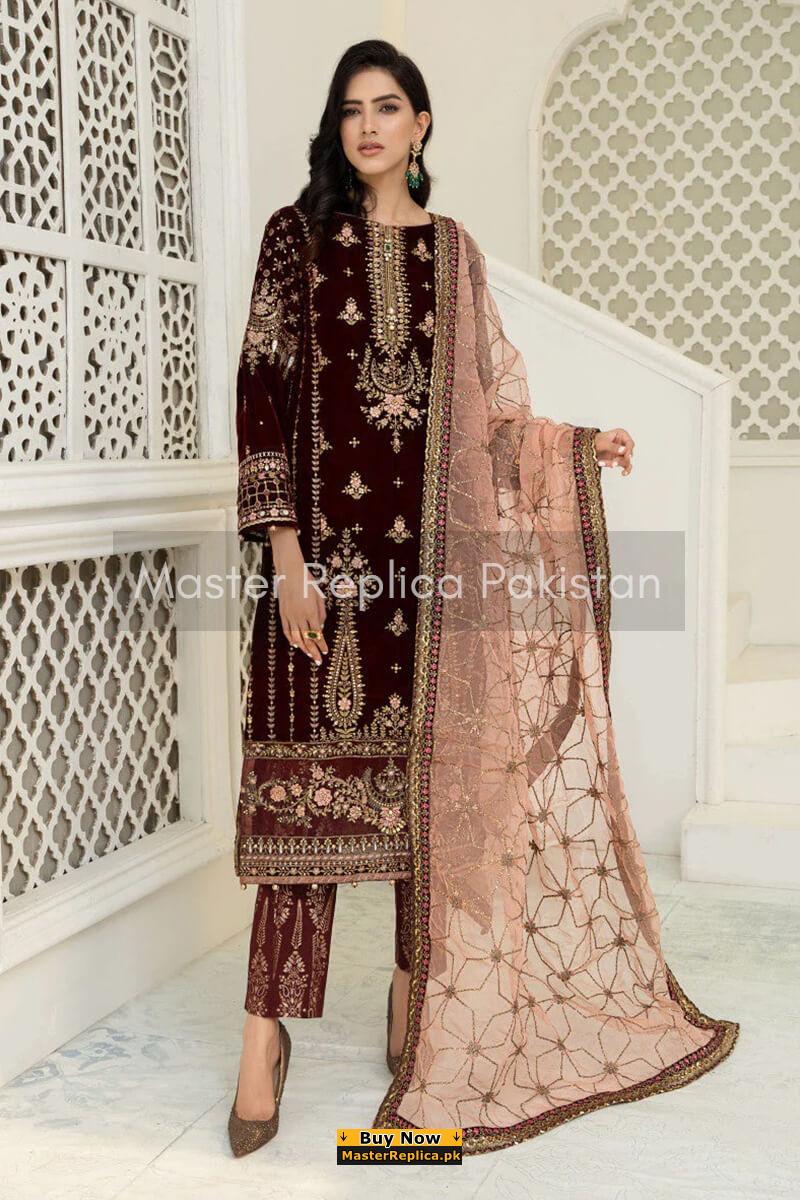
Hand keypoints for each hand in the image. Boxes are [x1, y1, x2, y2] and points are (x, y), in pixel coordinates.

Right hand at [269, 528, 328, 663]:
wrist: (290, 572)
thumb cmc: (307, 581)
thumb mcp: (319, 596)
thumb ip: (321, 613)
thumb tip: (321, 627)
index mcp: (311, 612)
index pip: (317, 634)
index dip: (322, 644)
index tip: (325, 651)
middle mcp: (300, 616)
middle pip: (307, 639)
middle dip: (313, 651)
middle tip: (318, 661)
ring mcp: (290, 616)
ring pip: (296, 637)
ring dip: (303, 648)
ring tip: (308, 655)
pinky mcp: (282, 613)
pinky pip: (286, 630)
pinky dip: (290, 639)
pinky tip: (295, 644)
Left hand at [594, 428, 633, 475]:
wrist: (587, 448)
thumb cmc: (595, 441)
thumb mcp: (603, 442)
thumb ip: (613, 447)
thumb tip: (623, 450)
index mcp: (621, 434)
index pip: (630, 443)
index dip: (629, 450)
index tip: (626, 456)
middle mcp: (623, 443)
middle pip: (628, 453)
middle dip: (621, 458)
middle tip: (613, 462)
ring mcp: (622, 452)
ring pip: (625, 461)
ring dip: (618, 463)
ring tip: (611, 465)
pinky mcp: (619, 460)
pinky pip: (625, 466)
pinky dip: (625, 470)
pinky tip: (623, 473)